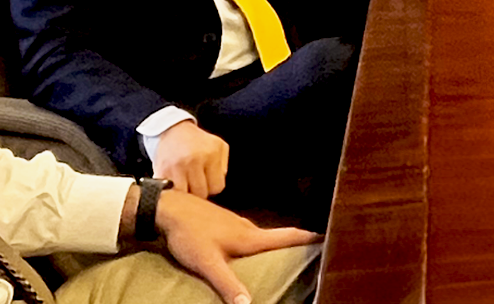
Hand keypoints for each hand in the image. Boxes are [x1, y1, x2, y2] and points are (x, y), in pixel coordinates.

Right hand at [154, 120, 229, 197]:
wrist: (172, 130)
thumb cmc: (197, 141)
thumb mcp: (218, 146)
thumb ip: (223, 167)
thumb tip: (217, 185)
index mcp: (210, 154)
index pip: (217, 187)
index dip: (213, 187)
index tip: (208, 180)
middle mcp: (193, 161)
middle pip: (201, 194)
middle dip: (200, 191)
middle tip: (196, 181)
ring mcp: (175, 168)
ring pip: (185, 196)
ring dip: (186, 194)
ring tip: (186, 183)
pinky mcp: (161, 172)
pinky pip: (170, 193)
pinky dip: (173, 192)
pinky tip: (175, 183)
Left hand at [155, 188, 322, 303]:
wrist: (167, 209)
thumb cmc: (189, 234)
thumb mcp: (208, 263)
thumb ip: (229, 284)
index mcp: (249, 236)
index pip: (287, 236)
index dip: (308, 238)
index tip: (326, 238)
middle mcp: (246, 227)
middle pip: (277, 236)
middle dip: (293, 244)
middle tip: (306, 253)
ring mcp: (233, 222)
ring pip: (259, 235)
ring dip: (270, 244)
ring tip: (277, 255)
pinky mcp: (220, 221)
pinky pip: (243, 233)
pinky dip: (251, 242)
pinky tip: (242, 250)